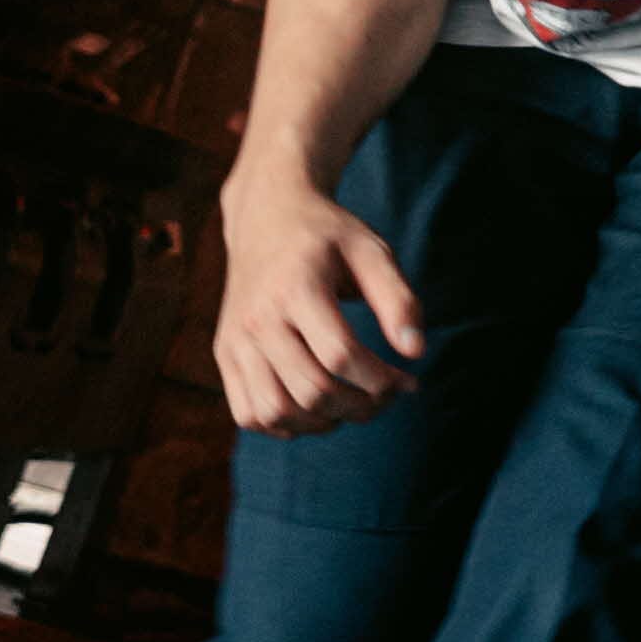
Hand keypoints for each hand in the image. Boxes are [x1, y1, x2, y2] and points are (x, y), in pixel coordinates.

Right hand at [215, 165, 424, 432]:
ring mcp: (236, 340)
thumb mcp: (372, 252)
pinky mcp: (224, 353)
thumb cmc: (328, 235)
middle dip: (362, 406)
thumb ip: (398, 300)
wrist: (266, 216)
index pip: (340, 356)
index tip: (407, 380)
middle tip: (387, 395)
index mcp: (296, 288)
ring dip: (325, 423)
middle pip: (312, 391)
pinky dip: (285, 425)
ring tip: (353, 405)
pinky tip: (316, 409)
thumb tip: (415, 354)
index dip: (382, 380)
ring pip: (277, 411)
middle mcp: (258, 318)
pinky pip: (249, 413)